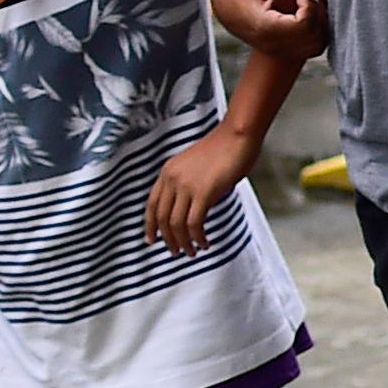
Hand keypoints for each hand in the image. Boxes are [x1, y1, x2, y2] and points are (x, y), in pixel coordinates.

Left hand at [144, 127, 251, 253]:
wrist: (237, 136)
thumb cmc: (225, 148)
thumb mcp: (197, 166)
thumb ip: (189, 185)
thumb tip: (194, 208)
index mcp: (168, 171)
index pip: (152, 204)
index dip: (150, 225)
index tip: (151, 239)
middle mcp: (172, 178)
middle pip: (162, 217)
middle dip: (168, 239)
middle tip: (176, 251)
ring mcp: (186, 185)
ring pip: (176, 224)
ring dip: (184, 242)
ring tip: (192, 252)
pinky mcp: (203, 192)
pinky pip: (194, 223)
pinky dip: (198, 237)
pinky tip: (205, 242)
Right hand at [212, 0, 326, 55]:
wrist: (222, 6)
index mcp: (266, 27)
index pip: (302, 25)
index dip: (309, 8)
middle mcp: (273, 44)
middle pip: (313, 37)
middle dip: (317, 15)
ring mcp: (278, 50)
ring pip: (315, 47)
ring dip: (320, 27)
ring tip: (308, 9)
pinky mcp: (281, 52)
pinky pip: (310, 51)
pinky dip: (317, 36)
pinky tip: (308, 18)